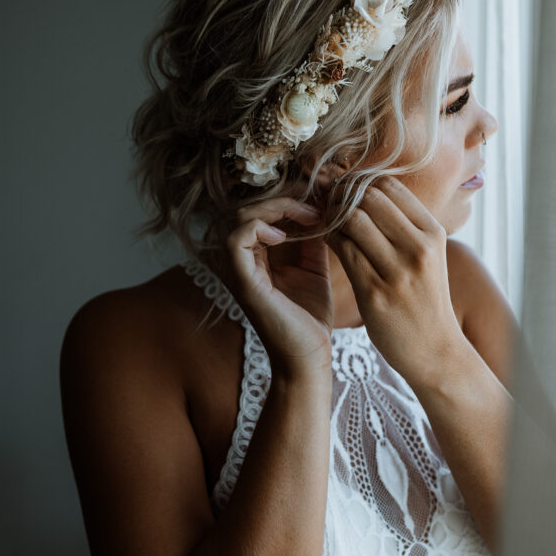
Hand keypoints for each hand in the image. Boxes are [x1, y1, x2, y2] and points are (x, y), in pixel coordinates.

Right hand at [223, 196, 334, 379]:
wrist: (310, 356)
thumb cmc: (310, 318)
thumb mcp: (315, 267)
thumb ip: (312, 238)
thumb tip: (320, 206)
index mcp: (258, 256)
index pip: (261, 211)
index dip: (288, 199)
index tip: (318, 201)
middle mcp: (244, 260)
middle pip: (249, 208)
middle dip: (283, 199)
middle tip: (314, 204)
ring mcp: (240, 270)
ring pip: (240, 217)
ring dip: (274, 208)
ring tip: (306, 216)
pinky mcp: (243, 281)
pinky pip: (236, 240)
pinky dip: (258, 228)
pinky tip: (284, 237)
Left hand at [324, 176, 464, 390]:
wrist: (435, 350)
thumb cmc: (424, 299)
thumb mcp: (427, 256)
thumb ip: (404, 225)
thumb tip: (369, 189)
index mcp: (432, 233)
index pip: (389, 185)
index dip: (361, 182)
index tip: (347, 190)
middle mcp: (418, 248)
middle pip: (369, 197)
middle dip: (343, 195)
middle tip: (330, 202)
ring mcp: (397, 271)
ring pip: (352, 220)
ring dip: (333, 216)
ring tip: (327, 221)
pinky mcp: (374, 293)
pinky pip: (343, 250)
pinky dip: (329, 238)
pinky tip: (327, 240)